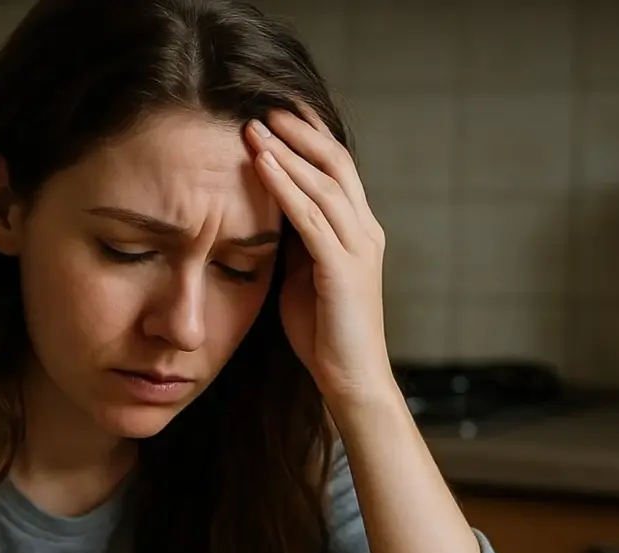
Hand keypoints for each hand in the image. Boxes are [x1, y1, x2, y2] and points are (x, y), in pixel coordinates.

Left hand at [246, 107, 393, 406]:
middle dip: (300, 131)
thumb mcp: (304, 275)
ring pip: (323, 185)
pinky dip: (284, 187)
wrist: (350, 380)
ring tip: (253, 127)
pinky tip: (261, 165)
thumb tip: (269, 211)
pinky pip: (311, 218)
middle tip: (265, 106)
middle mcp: (365, 231)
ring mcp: (358, 249)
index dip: (310, 137)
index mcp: (358, 231)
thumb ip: (297, 241)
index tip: (278, 113)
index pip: (336, 169)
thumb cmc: (324, 333)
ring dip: (286, 152)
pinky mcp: (343, 270)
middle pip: (335, 164)